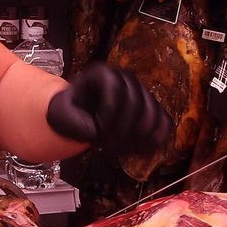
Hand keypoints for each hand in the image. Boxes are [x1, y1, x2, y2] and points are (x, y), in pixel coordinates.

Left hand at [47, 63, 172, 155]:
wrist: (80, 116)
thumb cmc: (69, 114)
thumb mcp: (62, 115)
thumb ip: (76, 122)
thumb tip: (98, 132)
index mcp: (102, 74)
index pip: (115, 88)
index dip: (109, 115)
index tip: (97, 134)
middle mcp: (126, 78)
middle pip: (136, 103)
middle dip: (122, 131)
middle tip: (108, 148)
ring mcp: (142, 93)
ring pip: (152, 113)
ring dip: (138, 138)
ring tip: (120, 151)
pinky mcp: (153, 109)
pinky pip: (164, 122)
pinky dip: (155, 139)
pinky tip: (140, 152)